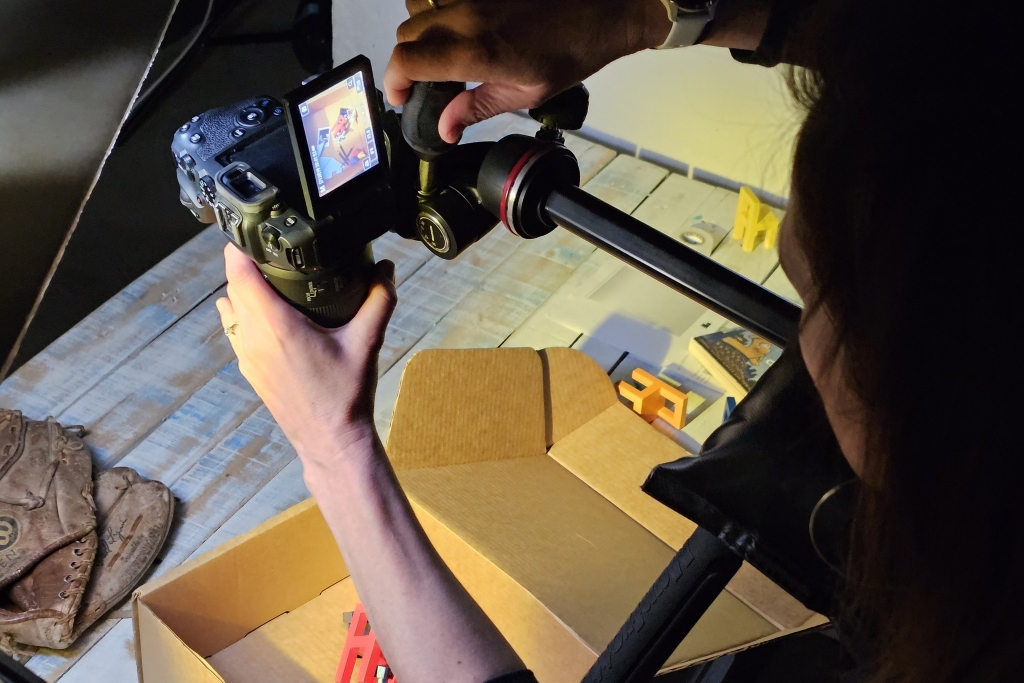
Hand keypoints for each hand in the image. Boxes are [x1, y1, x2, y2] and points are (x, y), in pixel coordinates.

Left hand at [215, 245, 396, 480]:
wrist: (330, 440)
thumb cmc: (345, 395)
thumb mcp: (367, 342)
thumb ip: (378, 300)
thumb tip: (386, 268)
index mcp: (276, 325)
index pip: (238, 273)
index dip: (239, 247)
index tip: (251, 231)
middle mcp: (254, 338)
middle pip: (232, 287)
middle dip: (244, 264)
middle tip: (268, 247)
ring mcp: (247, 356)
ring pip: (231, 310)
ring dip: (242, 290)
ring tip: (268, 277)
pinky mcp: (249, 370)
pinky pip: (236, 331)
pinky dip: (244, 314)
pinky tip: (266, 313)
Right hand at [384, 0, 670, 142]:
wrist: (601, 10)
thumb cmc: (571, 51)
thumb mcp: (525, 94)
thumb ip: (476, 109)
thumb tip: (445, 129)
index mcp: (476, 51)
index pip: (406, 61)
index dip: (394, 83)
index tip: (402, 98)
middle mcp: (466, 17)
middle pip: (405, 35)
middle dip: (406, 63)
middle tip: (425, 84)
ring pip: (419, 10)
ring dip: (420, 35)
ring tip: (441, 55)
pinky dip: (440, 16)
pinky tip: (460, 33)